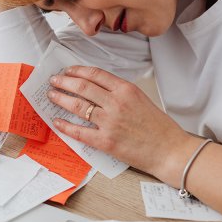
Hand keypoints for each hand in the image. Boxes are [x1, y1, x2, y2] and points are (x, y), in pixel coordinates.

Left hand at [47, 65, 191, 176]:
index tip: (68, 71)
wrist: (170, 150)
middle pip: (82, 87)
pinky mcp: (105, 141)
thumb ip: (120, 92)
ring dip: (61, 99)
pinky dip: (65, 126)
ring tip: (52, 96)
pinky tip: (57, 121)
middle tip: (54, 81)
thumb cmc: (158, 127)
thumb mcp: (141, 99)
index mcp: (126, 90)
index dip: (78, 71)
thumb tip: (96, 89)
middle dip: (64, 82)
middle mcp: (116, 103)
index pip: (95, 74)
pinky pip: (79, 131)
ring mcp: (109, 122)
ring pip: (78, 106)